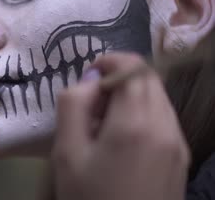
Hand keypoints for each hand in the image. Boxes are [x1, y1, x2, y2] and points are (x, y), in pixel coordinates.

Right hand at [52, 53, 189, 199]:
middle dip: (119, 79)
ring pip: (158, 98)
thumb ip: (73, 105)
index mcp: (135, 123)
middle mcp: (165, 127)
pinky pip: (164, 118)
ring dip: (132, 96)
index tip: (89, 77)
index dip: (109, 62)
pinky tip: (123, 139)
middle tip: (92, 103)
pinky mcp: (181, 157)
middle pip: (148, 80)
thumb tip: (90, 79)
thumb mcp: (66, 153)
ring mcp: (178, 143)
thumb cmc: (89, 198)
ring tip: (105, 122)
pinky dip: (143, 113)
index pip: (133, 68)